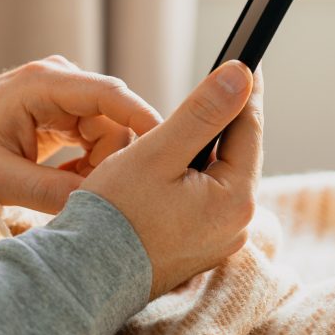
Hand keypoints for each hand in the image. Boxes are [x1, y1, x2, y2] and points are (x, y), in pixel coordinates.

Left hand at [0, 55, 161, 212]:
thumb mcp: (0, 176)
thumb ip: (51, 192)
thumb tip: (102, 205)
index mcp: (43, 84)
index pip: (110, 94)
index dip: (144, 119)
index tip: (168, 148)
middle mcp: (58, 81)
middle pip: (114, 117)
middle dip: (116, 157)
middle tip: (104, 195)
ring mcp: (61, 95)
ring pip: (107, 130)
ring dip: (101, 164)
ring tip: (78, 192)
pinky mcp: (60, 112)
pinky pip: (93, 137)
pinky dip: (89, 163)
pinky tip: (72, 184)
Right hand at [82, 60, 262, 299]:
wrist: (85, 275)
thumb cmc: (114, 214)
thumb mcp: (156, 153)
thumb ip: (202, 113)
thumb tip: (242, 75)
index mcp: (235, 199)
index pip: (249, 128)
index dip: (244, 90)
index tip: (247, 59)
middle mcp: (238, 226)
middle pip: (237, 155)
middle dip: (223, 122)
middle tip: (214, 86)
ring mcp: (220, 242)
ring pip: (220, 178)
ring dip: (206, 151)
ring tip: (189, 126)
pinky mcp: (200, 250)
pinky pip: (206, 202)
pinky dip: (194, 180)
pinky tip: (172, 171)